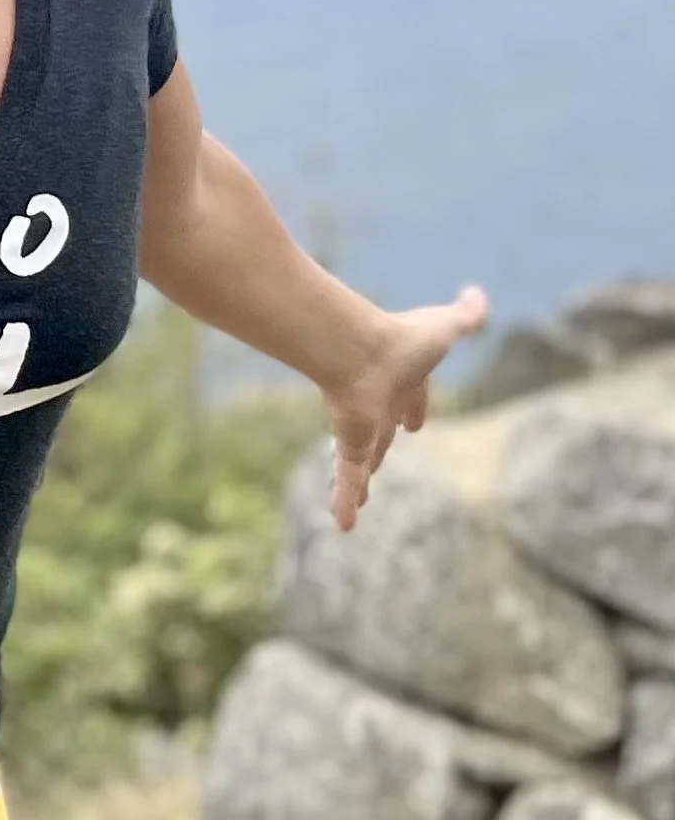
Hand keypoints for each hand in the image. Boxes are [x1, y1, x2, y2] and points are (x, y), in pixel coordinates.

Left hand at [321, 285, 488, 530]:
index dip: (413, 410)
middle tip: (376, 463)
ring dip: (358, 483)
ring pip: (360, 462)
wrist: (362, 350)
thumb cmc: (404, 338)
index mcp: (401, 382)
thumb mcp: (447, 326)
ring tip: (355, 506)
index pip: (409, 400)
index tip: (413, 423)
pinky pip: (348, 480)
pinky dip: (345, 502)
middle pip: (379, 433)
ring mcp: (360, 428)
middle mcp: (378, 407)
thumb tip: (477, 294)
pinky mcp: (350, 446)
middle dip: (378, 448)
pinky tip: (343, 525)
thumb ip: (466, 314)